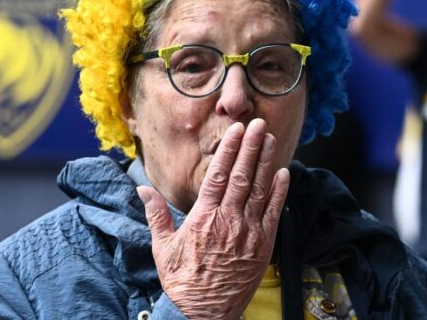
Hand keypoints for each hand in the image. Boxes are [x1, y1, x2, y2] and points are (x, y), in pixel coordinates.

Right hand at [138, 119, 289, 318]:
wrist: (203, 313)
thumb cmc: (182, 280)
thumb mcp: (162, 246)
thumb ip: (156, 214)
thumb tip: (142, 188)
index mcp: (203, 218)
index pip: (218, 176)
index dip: (229, 151)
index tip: (236, 131)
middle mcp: (228, 222)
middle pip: (242, 177)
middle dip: (251, 148)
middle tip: (258, 124)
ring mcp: (248, 234)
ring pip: (260, 191)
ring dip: (266, 163)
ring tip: (271, 140)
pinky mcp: (263, 247)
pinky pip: (274, 214)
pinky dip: (280, 193)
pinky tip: (284, 174)